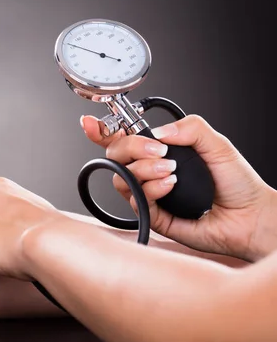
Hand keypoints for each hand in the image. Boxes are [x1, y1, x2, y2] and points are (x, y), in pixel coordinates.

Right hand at [81, 114, 276, 260]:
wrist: (251, 217)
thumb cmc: (237, 184)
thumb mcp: (217, 144)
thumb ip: (189, 128)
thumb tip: (157, 132)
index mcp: (160, 153)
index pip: (123, 140)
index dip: (102, 131)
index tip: (91, 124)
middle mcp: (150, 173)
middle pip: (115, 156)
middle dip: (130, 148)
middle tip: (157, 150)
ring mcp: (150, 194)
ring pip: (121, 178)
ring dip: (144, 170)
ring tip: (170, 171)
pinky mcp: (153, 216)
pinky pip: (136, 200)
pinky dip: (152, 188)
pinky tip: (170, 185)